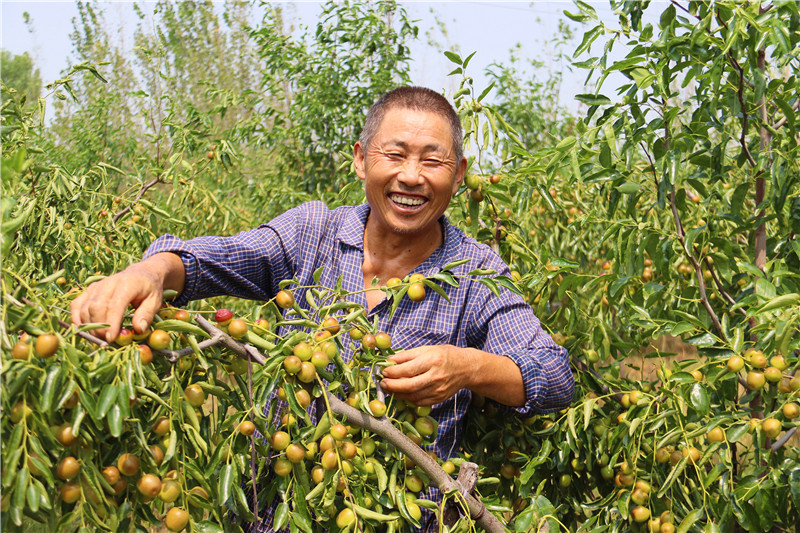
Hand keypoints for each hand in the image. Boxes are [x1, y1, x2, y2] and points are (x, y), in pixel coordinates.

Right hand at [70, 253, 184, 341]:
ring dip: (89, 326)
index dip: (111, 323)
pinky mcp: (89, 290)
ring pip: (84, 307)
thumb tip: (139, 329)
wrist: (141, 273)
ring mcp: (96, 286)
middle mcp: (109, 283)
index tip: (111, 338)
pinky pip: (76, 305)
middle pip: (96, 307)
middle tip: (108, 341)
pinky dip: (77, 318)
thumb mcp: (155, 301)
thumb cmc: (149, 289)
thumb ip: (147, 314)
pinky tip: (85, 329)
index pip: (114, 305)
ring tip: (100, 337)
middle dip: (99, 328)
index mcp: (128, 284)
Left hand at [380, 345, 470, 405]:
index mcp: (432, 360)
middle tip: (382, 384)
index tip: (384, 371)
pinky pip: (420, 402)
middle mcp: (436, 376)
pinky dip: (408, 399)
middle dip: (392, 386)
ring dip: (398, 394)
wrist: (467, 368)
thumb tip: (389, 361)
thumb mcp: (427, 349)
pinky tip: (402, 394)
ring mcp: (438, 389)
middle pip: (410, 385)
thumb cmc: (445, 355)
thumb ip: (407, 355)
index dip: (393, 372)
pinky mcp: (439, 398)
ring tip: (389, 389)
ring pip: (413, 396)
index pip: (408, 369)